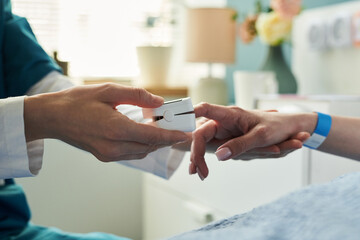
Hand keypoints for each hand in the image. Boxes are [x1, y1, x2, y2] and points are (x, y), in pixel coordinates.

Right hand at [24, 83, 188, 161]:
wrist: (52, 117)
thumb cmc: (77, 101)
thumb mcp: (108, 91)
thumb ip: (137, 96)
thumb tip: (159, 102)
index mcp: (116, 129)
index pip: (153, 136)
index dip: (172, 136)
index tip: (187, 135)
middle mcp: (114, 147)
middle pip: (150, 146)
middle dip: (167, 139)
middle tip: (178, 129)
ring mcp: (108, 155)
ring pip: (142, 152)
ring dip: (155, 143)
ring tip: (163, 129)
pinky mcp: (104, 157)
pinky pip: (131, 154)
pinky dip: (142, 145)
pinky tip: (144, 133)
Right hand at [190, 103, 315, 179]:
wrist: (290, 127)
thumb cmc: (277, 126)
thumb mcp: (260, 137)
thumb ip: (240, 145)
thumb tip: (219, 155)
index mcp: (231, 115)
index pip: (206, 109)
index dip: (191, 112)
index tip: (179, 120)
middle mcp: (224, 121)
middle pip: (202, 134)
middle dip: (196, 152)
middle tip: (196, 171)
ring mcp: (224, 130)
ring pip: (205, 142)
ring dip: (198, 157)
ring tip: (196, 172)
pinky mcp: (227, 138)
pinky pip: (212, 148)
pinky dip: (205, 158)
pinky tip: (199, 169)